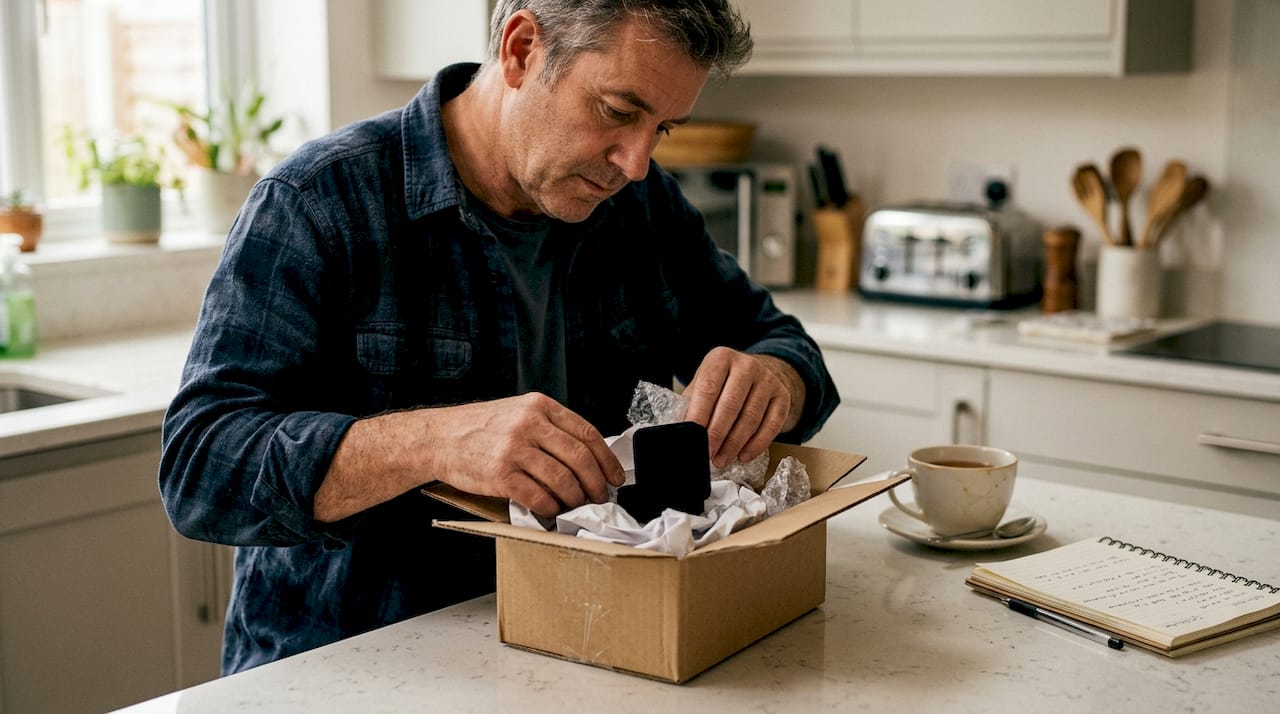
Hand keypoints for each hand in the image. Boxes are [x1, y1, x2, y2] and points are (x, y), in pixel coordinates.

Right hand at [432, 393, 625, 516]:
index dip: (607, 460)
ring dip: (575, 499)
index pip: (588, 434)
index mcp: (540, 406)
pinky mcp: (500, 474)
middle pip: (580, 458)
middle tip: (600, 498)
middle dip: (596, 484)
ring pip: (562, 480)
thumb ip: (550, 428)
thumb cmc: (481, 428)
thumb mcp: (519, 412)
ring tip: (575, 505)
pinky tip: (552, 511)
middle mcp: (529, 424)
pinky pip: (538, 497)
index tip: (615, 477)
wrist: (439, 437)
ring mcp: (514, 448)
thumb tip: (588, 458)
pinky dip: (550, 508)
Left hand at [682, 347, 804, 467]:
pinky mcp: (783, 395)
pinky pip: (771, 425)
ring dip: (734, 444)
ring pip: (750, 417)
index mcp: (721, 358)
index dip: (699, 416)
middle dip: (717, 434)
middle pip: (730, 404)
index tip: (692, 437)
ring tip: (721, 459)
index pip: (707, 389)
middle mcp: (746, 365)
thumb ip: (690, 404)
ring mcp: (767, 379)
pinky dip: (757, 445)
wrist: (754, 375)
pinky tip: (743, 455)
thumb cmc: (721, 384)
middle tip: (708, 454)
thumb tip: (677, 431)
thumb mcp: (703, 384)